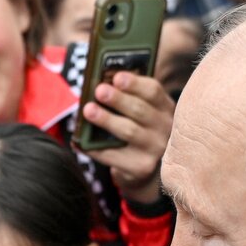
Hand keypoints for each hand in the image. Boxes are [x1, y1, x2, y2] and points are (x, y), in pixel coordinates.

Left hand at [82, 71, 174, 202]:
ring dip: (106, 120)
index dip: (134, 83)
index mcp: (165, 107)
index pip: (153, 91)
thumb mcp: (142, 111)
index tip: (116, 77)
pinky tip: (80, 141)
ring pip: (129, 131)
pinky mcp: (142, 167)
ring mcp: (155, 150)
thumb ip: (128, 97)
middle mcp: (165, 128)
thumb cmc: (138, 129)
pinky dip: (95, 147)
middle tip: (99, 91)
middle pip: (140, 110)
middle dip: (118, 99)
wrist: (146, 167)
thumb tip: (101, 85)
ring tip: (88, 110)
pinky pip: (114, 155)